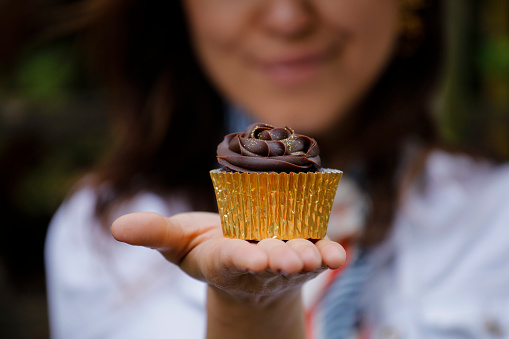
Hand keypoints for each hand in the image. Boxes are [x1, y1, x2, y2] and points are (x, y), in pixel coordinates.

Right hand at [111, 212, 345, 300]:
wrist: (244, 260)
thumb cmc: (209, 248)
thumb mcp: (178, 241)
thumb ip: (154, 234)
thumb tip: (117, 226)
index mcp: (224, 260)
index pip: (231, 260)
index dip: (241, 258)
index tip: (251, 258)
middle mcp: (257, 263)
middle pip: (269, 262)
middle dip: (279, 259)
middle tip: (288, 258)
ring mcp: (283, 259)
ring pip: (297, 259)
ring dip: (306, 258)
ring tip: (312, 255)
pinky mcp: (305, 252)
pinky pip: (320, 254)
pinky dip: (329, 255)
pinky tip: (337, 254)